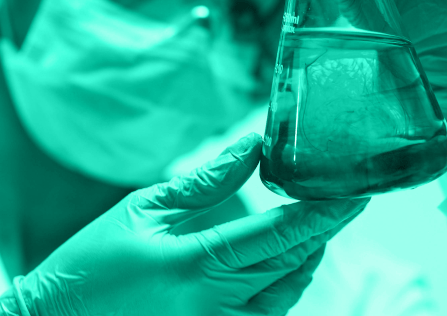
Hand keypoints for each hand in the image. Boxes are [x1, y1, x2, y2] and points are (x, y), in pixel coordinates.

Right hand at [0, 133, 368, 315]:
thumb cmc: (91, 264)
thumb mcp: (142, 210)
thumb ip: (206, 181)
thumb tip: (251, 147)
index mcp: (195, 265)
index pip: (278, 235)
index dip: (324, 212)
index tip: (355, 192)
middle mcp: (215, 306)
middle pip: (292, 262)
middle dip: (326, 228)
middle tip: (347, 196)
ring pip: (288, 292)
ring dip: (311, 254)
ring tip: (323, 219)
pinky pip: (269, 314)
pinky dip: (287, 282)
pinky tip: (291, 257)